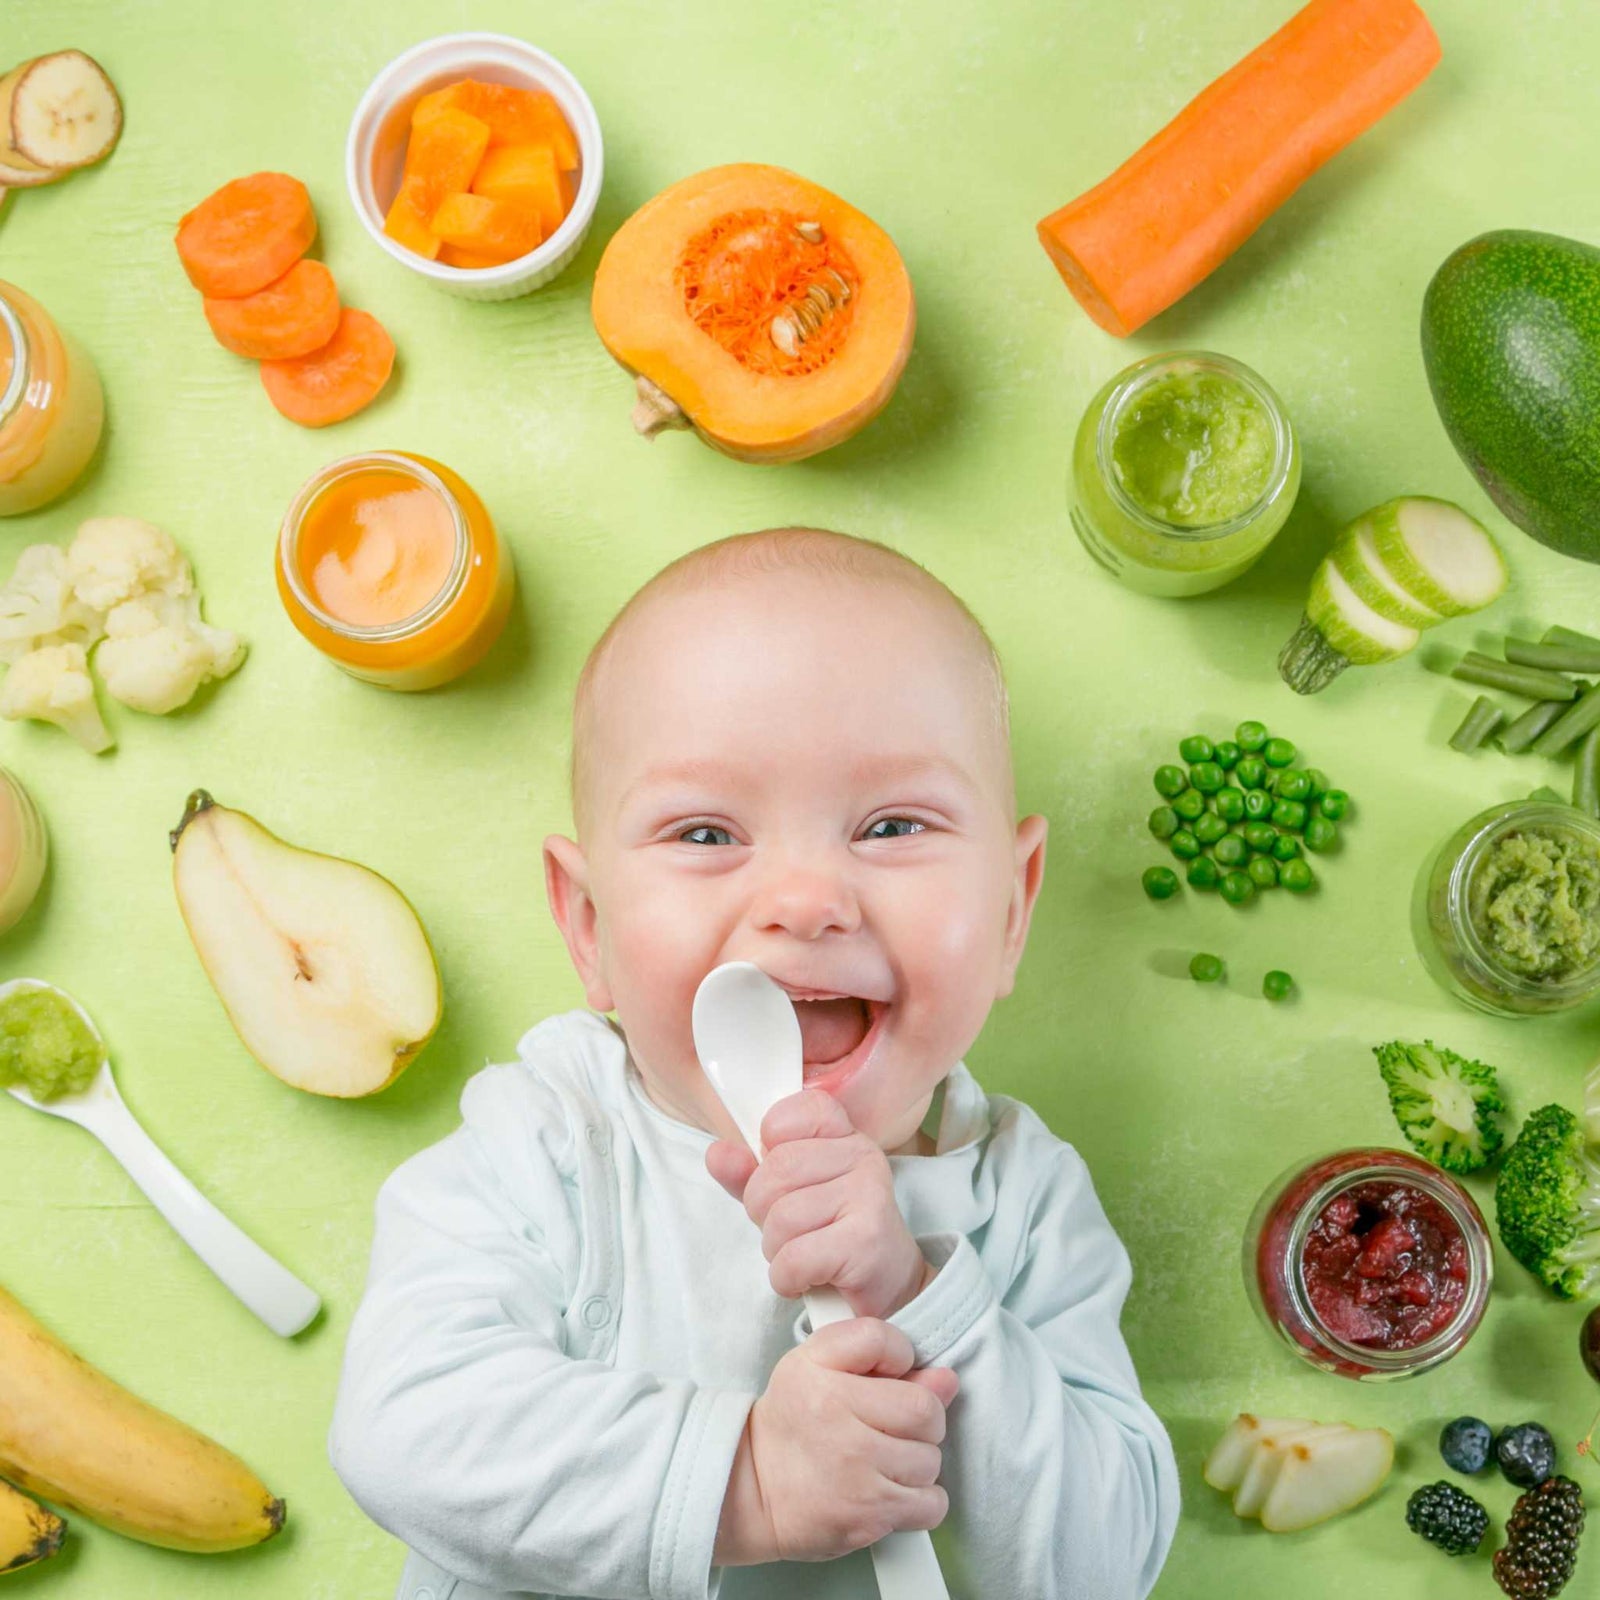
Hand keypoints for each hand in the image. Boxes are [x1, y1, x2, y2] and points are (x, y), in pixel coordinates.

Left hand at [706, 1089, 932, 1319]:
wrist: (889, 1288)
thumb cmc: (833, 1236)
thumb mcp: (788, 1197)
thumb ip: (749, 1173)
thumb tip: (716, 1154)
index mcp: (844, 1136)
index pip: (797, 1110)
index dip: (772, 1141)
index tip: (781, 1173)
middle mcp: (861, 1155)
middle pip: (774, 1172)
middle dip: (764, 1212)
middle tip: (789, 1231)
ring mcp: (868, 1195)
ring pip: (781, 1218)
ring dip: (777, 1251)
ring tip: (803, 1256)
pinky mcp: (866, 1240)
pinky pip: (794, 1258)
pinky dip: (787, 1278)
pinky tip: (807, 1279)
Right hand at [714, 1317, 958, 1564]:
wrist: (752, 1489)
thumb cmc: (791, 1422)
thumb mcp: (815, 1365)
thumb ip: (878, 1357)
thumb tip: (946, 1379)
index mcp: (821, 1373)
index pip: (887, 1343)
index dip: (900, 1358)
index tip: (887, 1378)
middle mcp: (839, 1421)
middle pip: (926, 1410)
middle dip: (919, 1420)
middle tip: (891, 1428)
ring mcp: (856, 1473)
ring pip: (931, 1459)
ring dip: (917, 1462)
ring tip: (884, 1461)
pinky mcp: (868, 1517)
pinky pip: (931, 1505)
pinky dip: (921, 1501)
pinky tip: (892, 1490)